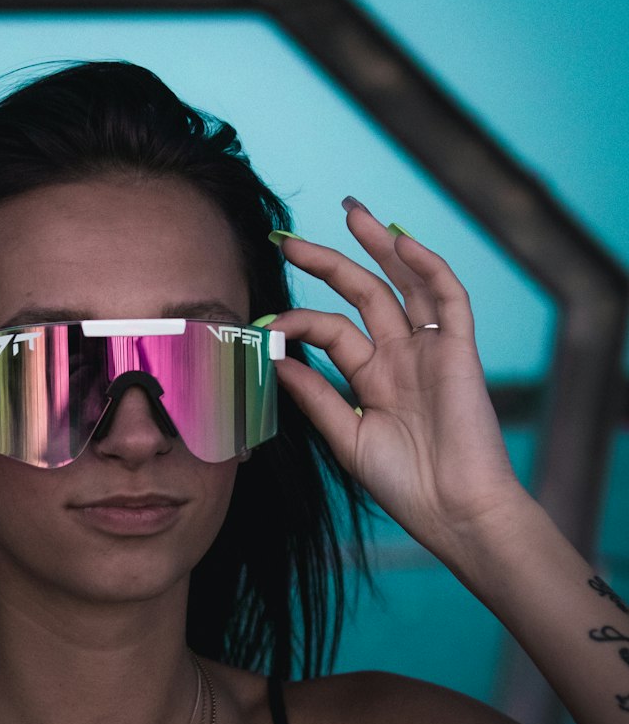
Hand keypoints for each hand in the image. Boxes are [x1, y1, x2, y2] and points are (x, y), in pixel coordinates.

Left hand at [271, 200, 522, 562]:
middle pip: (363, 294)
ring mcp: (430, 351)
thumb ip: (316, 397)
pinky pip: (449, 299)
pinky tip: (401, 243)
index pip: (330, 332)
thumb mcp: (347, 438)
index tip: (262, 322)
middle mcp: (401, 356)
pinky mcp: (460, 352)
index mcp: (372, 378)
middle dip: (328, 262)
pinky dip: (428, 267)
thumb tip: (275, 358)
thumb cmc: (405, 485)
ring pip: (405, 283)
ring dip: (381, 246)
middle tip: (287, 239)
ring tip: (352, 211)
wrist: (454, 512)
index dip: (297, 322)